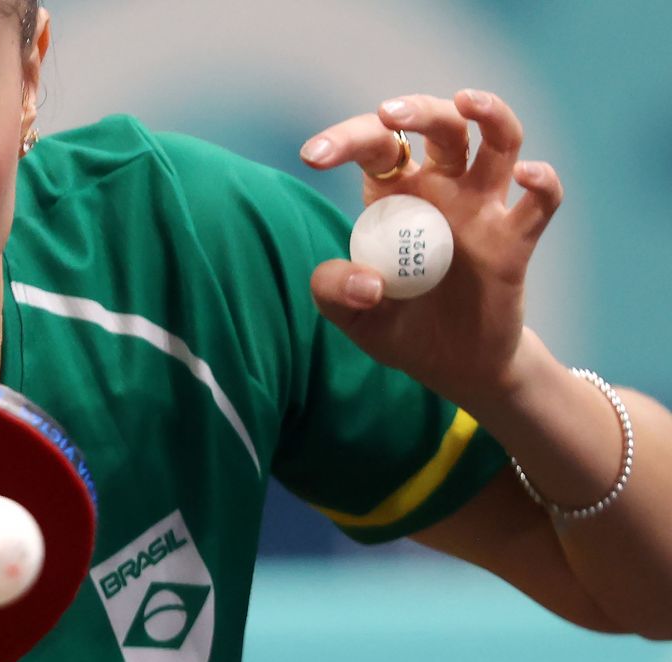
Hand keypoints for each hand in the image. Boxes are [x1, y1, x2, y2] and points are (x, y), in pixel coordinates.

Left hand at [300, 89, 563, 408]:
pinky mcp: (515, 241)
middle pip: (441, 127)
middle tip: (389, 113)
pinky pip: (539, 203)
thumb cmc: (399, 328)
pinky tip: (527, 175)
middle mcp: (442, 190)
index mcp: (395, 196)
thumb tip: (368, 283)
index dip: (345, 140)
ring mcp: (482, 210)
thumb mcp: (352, 316)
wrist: (452, 367)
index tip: (312, 156)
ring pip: (499, 141)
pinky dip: (542, 182)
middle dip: (417, 110)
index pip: (375, 147)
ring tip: (466, 102)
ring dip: (489, 114)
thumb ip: (334, 292)